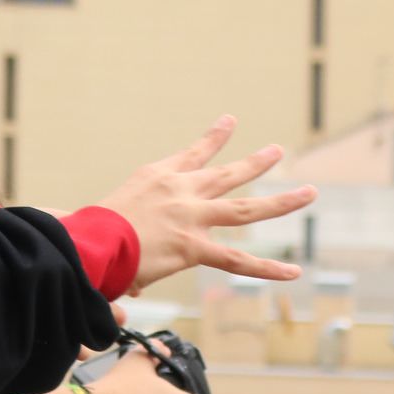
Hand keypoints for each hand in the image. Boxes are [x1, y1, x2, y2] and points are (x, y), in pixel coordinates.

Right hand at [99, 115, 315, 291]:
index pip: (191, 155)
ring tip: (309, 193)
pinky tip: (293, 272)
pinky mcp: (194, 246)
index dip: (213, 139)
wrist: (89, 240)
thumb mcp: (98, 217)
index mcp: (156, 177)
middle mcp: (180, 190)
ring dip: (281, 202)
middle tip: (277, 151)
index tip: (230, 122)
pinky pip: (238, 260)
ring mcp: (192, 216)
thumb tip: (104, 260)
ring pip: (246, 208)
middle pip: (226, 173)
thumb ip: (106, 231)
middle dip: (255, 163)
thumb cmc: (85, 230)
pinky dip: (267, 268)